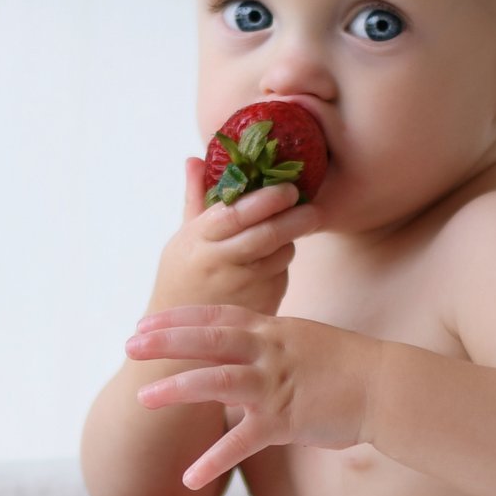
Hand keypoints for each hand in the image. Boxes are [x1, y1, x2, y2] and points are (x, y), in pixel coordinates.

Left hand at [125, 307, 383, 489]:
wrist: (386, 387)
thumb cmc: (349, 366)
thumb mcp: (305, 340)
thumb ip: (271, 344)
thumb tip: (244, 349)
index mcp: (272, 330)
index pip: (216, 316)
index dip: (178, 318)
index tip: (144, 321)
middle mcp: (269, 351)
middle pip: (209, 339)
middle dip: (166, 340)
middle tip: (129, 344)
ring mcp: (275, 385)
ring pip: (217, 381)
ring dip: (177, 389)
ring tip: (143, 399)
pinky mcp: (285, 420)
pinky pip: (242, 443)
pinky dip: (214, 461)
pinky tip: (189, 478)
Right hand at [149, 156, 321, 317]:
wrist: (184, 337)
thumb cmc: (184, 277)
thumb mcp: (183, 239)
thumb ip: (195, 198)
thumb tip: (195, 158)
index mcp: (199, 240)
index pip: (234, 214)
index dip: (265, 199)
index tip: (288, 188)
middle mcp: (220, 263)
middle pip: (267, 235)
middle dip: (295, 218)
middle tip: (312, 207)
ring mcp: (243, 287)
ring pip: (281, 253)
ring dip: (291, 239)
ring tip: (287, 230)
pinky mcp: (261, 304)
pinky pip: (283, 273)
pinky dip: (283, 261)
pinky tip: (272, 258)